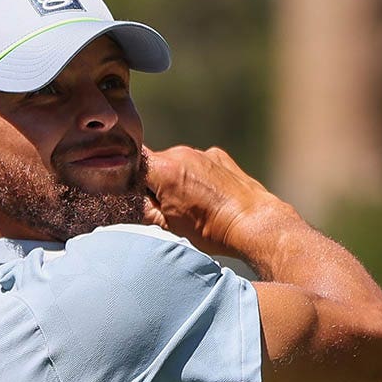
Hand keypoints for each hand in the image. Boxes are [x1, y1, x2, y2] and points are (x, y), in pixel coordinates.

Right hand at [142, 145, 284, 257]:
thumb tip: (129, 202)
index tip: (131, 194)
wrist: (253, 223)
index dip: (127, 178)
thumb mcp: (167, 225)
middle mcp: (182, 153)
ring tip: (191, 205)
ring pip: (177, 163)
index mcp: (164, 169)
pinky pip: (198, 163)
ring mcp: (203, 153)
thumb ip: (143, 208)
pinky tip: (208, 197)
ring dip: (177, 180)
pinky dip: (196, 177)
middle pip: (155, 164)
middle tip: (164, 208)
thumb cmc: (211, 228)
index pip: (133, 163)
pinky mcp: (219, 157)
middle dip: (154, 183)